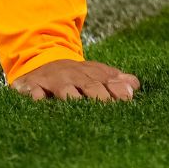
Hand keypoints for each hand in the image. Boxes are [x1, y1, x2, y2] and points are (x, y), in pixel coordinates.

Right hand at [10, 59, 139, 101]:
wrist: (43, 61)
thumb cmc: (76, 74)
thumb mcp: (96, 73)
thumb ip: (116, 80)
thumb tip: (135, 85)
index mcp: (92, 73)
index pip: (108, 80)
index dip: (117, 89)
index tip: (127, 99)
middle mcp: (75, 75)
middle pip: (90, 86)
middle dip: (99, 95)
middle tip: (107, 106)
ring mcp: (54, 80)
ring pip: (65, 89)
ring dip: (72, 97)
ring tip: (78, 105)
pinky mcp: (33, 86)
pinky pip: (34, 91)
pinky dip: (36, 95)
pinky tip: (39, 100)